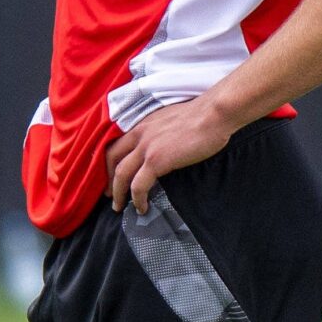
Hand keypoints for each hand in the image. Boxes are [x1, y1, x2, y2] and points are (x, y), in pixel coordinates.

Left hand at [106, 95, 234, 213]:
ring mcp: (145, 147)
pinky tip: (141, 207)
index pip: (116, 143)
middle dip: (107, 178)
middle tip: (108, 194)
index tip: (109, 174)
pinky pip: (138, 185)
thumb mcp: (171, 119)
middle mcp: (138, 134)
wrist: (214, 114)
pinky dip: (137, 199)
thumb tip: (164, 143)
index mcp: (142, 124)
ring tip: (118, 207)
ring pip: (120, 174)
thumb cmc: (202, 115)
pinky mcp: (156, 160)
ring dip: (117, 193)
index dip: (109, 160)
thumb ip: (160, 131)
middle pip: (111, 158)